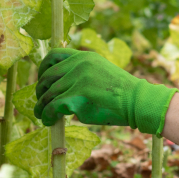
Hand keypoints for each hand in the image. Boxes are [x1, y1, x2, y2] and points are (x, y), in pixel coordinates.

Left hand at [34, 49, 176, 134]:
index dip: (42, 69)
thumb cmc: (122, 94)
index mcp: (84, 56)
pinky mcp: (78, 96)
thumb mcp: (101, 74)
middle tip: (41, 103)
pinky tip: (50, 121)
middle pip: (47, 76)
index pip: (53, 55)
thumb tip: (60, 90)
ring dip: (42, 107)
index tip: (42, 81)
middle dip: (40, 92)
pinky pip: (53, 106)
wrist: (138, 102)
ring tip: (42, 116)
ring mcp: (78, 79)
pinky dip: (47, 115)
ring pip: (48, 94)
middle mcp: (79, 64)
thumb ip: (81, 76)